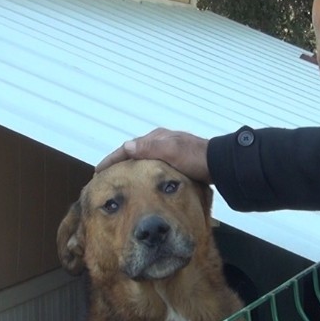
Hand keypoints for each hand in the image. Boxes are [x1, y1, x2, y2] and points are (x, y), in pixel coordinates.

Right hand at [96, 128, 211, 183]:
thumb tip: (127, 146)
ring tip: (121, 181)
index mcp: (157, 138)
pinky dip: (142, 172)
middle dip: (119, 163)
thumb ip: (149, 148)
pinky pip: (152, 166)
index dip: (111, 159)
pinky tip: (142, 182)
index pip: (127, 147)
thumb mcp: (171, 151)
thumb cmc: (196, 158)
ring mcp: (169, 151)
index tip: (98, 171)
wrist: (221, 165)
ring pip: (143, 159)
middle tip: (106, 177)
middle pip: (133, 152)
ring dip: (131, 168)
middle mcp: (161, 142)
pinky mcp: (176, 161)